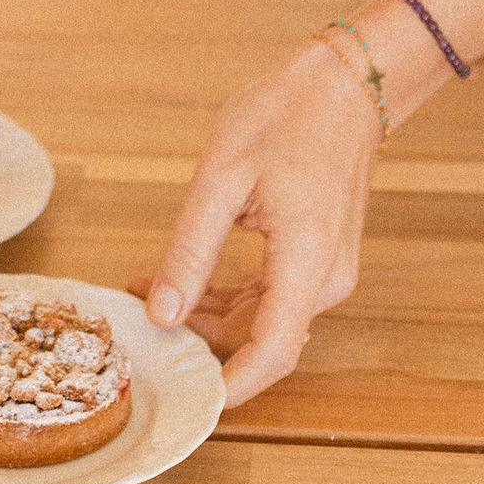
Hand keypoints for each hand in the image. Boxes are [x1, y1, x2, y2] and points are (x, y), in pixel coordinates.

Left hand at [131, 42, 379, 405]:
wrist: (345, 84)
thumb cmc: (286, 116)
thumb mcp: (222, 178)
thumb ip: (191, 250)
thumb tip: (163, 314)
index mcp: (308, 262)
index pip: (271, 355)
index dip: (229, 388)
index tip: (183, 399)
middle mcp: (327, 279)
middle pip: (259, 339)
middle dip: (198, 340)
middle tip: (138, 320)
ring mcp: (328, 270)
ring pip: (261, 319)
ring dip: (207, 315)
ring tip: (150, 291)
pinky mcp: (320, 257)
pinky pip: (271, 295)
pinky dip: (227, 294)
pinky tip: (184, 277)